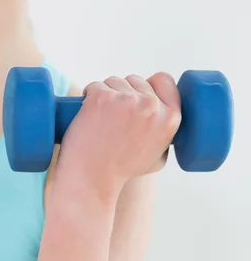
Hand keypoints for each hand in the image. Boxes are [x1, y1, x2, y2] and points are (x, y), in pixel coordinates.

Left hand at [57, 72, 181, 205]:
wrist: (92, 180)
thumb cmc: (122, 172)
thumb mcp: (157, 157)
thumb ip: (164, 134)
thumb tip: (162, 114)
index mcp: (170, 118)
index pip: (165, 80)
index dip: (149, 85)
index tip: (138, 95)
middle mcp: (151, 106)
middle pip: (136, 80)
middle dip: (124, 94)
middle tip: (114, 119)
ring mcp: (126, 100)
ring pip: (115, 82)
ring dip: (106, 95)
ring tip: (101, 122)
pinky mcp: (102, 98)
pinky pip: (95, 86)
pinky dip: (89, 97)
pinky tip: (89, 116)